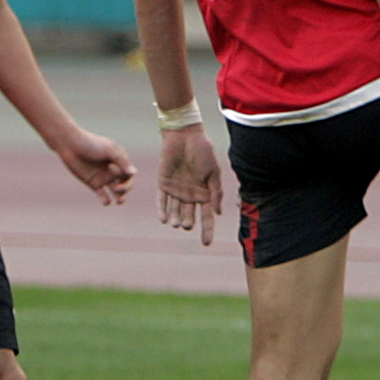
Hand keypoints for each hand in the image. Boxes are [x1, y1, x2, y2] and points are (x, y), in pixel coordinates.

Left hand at [56, 130, 134, 203]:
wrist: (70, 145)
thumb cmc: (91, 144)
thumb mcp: (109, 149)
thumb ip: (122, 161)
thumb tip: (134, 173)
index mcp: (120, 161)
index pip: (129, 174)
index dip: (124, 175)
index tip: (110, 167)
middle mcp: (113, 170)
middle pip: (125, 184)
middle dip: (125, 189)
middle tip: (117, 189)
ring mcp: (103, 177)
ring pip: (116, 191)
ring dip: (120, 197)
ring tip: (119, 201)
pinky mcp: (93, 183)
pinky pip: (102, 195)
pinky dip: (105, 200)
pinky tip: (106, 202)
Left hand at [157, 126, 223, 243]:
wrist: (185, 136)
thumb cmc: (203, 152)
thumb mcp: (213, 173)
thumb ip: (216, 193)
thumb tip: (218, 214)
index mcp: (204, 193)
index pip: (206, 216)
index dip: (207, 230)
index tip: (206, 244)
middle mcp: (190, 195)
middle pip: (188, 216)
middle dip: (187, 222)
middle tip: (186, 224)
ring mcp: (176, 190)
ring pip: (174, 211)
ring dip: (174, 219)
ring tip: (175, 223)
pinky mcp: (163, 184)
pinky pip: (161, 201)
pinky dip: (162, 210)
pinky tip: (164, 219)